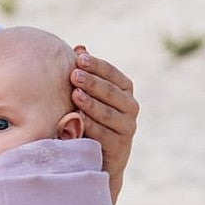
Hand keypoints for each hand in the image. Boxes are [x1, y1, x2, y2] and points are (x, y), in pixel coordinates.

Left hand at [71, 46, 138, 204]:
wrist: (100, 156)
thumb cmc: (92, 117)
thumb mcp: (90, 95)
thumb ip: (86, 73)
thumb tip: (80, 47)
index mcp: (125, 90)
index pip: (112, 73)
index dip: (96, 65)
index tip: (78, 58)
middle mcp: (131, 107)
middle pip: (111, 92)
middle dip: (92, 82)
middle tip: (74, 74)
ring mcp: (127, 128)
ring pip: (108, 113)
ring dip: (91, 104)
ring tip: (75, 95)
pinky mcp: (120, 147)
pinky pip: (104, 135)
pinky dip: (91, 126)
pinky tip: (78, 119)